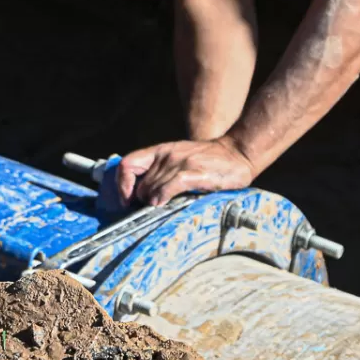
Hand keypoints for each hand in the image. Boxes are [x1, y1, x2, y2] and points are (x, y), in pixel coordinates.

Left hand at [116, 138, 255, 206]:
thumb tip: (144, 196)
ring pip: (151, 189)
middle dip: (142, 200)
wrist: (237, 152)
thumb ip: (162, 171)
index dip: (122, 185)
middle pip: (140, 184)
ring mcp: (180, 162)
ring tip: (162, 208)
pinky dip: (163, 198)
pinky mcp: (194, 172)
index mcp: (160, 151)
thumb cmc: (208, 159)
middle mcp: (167, 155)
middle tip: (151, 209)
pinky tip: (165, 204)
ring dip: (153, 202)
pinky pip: (169, 187)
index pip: (127, 164)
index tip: (127, 201)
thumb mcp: (179, 157)